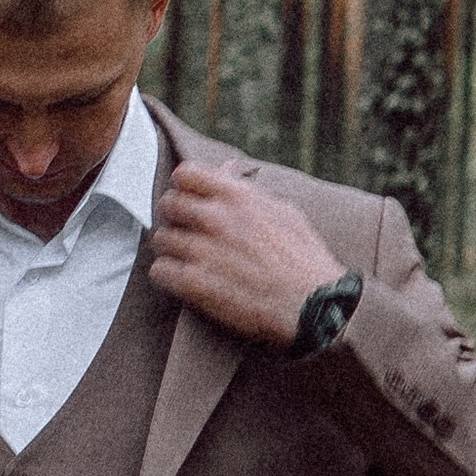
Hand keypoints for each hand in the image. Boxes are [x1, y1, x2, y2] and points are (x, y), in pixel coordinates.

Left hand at [149, 164, 346, 346]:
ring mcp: (203, 252)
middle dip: (175, 218)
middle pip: (168, 204)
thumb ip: (249, 191)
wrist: (316, 307)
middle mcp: (217, 220)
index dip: (184, 186)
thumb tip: (227, 169)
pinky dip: (168, 276)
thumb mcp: (284, 213)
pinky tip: (184, 281)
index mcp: (239, 198)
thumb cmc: (305, 261)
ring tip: (187, 260)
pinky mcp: (195, 284)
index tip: (189, 198)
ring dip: (172, 249)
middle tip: (186, 232)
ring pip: (161, 239)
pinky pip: (159, 271)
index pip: (187, 173)